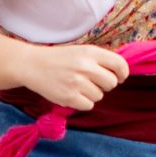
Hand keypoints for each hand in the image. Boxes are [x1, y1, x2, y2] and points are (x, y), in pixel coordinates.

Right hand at [14, 40, 129, 111]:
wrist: (32, 65)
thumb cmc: (59, 58)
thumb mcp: (81, 51)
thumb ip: (100, 60)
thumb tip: (120, 72)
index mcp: (90, 52)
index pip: (120, 64)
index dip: (122, 73)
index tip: (119, 77)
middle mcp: (85, 67)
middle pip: (112, 83)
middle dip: (105, 84)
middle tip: (92, 81)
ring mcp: (77, 83)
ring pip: (100, 96)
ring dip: (91, 93)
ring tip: (77, 85)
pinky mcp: (69, 97)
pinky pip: (88, 105)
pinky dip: (82, 102)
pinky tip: (72, 93)